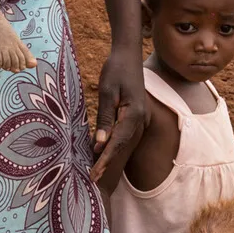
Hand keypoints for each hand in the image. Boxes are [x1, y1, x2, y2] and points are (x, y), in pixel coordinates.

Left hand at [90, 45, 147, 195]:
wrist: (128, 54)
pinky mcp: (137, 115)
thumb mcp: (107, 92)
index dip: (105, 159)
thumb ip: (105, 118)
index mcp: (134, 114)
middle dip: (108, 162)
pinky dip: (115, 143)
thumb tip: (100, 143)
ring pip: (125, 141)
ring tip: (97, 169)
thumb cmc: (115, 70)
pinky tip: (104, 150)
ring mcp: (141, 117)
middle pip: (122, 145)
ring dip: (111, 155)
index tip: (94, 173)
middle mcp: (141, 119)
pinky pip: (126, 134)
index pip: (118, 142)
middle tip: (92, 178)